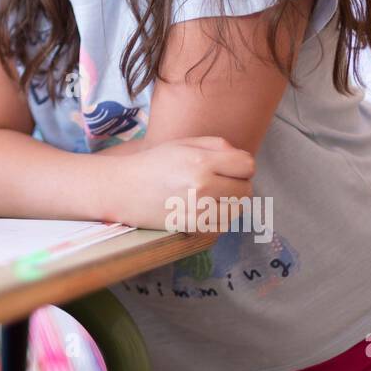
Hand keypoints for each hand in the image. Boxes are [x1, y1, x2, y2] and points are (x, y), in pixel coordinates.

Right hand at [103, 136, 254, 230]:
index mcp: (200, 161)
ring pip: (238, 209)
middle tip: (220, 180)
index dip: (241, 165)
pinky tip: (205, 208)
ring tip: (213, 195)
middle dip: (238, 183)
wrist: (123, 189)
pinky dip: (220, 217)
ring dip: (231, 202)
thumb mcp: (183, 143)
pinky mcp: (193, 227)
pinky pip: (224, 224)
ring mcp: (198, 210)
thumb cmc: (154, 163)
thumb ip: (217, 145)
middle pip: (246, 189)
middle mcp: (202, 186)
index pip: (248, 165)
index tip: (229, 166)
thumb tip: (243, 160)